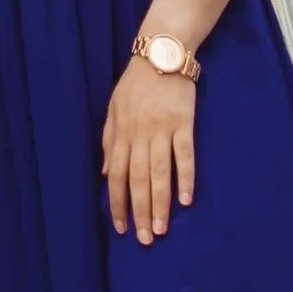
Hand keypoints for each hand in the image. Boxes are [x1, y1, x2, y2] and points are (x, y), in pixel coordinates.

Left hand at [102, 56, 195, 243]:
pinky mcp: (183, 123)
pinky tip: (186, 200)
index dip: (118, 202)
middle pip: (138, 179)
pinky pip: (184, 154)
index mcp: (122, 132)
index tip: (120, 228)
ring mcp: (162, 128)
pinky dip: (185, 177)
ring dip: (160, 203)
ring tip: (161, 229)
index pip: (117, 175)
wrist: (161, 52)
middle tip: (144, 240)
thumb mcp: (114, 108)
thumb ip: (109, 140)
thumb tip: (106, 174)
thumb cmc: (136, 83)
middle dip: (139, 211)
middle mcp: (140, 134)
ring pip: (159, 172)